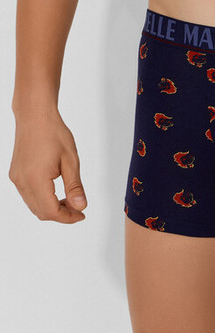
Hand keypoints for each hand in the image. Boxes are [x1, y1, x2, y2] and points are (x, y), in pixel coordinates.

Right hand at [9, 107, 87, 223]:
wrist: (35, 116)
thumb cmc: (54, 133)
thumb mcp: (71, 159)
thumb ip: (75, 186)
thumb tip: (81, 207)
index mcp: (36, 180)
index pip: (51, 211)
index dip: (68, 217)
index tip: (82, 215)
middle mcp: (22, 182)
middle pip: (41, 212)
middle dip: (61, 214)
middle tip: (78, 208)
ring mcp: (16, 178)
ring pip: (33, 205)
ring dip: (51, 207)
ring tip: (69, 199)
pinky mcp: (15, 174)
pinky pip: (28, 195)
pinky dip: (42, 199)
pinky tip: (56, 190)